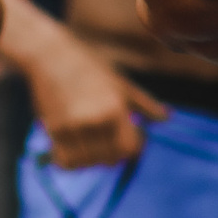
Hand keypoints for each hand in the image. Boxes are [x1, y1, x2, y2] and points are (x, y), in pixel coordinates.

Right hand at [27, 39, 164, 169]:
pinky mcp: (54, 130)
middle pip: (110, 159)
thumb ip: (145, 104)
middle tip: (107, 139)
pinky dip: (71, 162)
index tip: (128, 137)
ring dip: (92, 160)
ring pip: (88, 163)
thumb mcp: (121, 82)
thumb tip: (167, 118)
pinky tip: (74, 149)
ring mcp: (73, 126)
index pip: (129, 149)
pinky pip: (66, 161)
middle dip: (112, 154)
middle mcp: (95, 120)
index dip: (132, 148)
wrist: (50, 54)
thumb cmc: (89, 65)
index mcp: (114, 108)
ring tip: (91, 144)